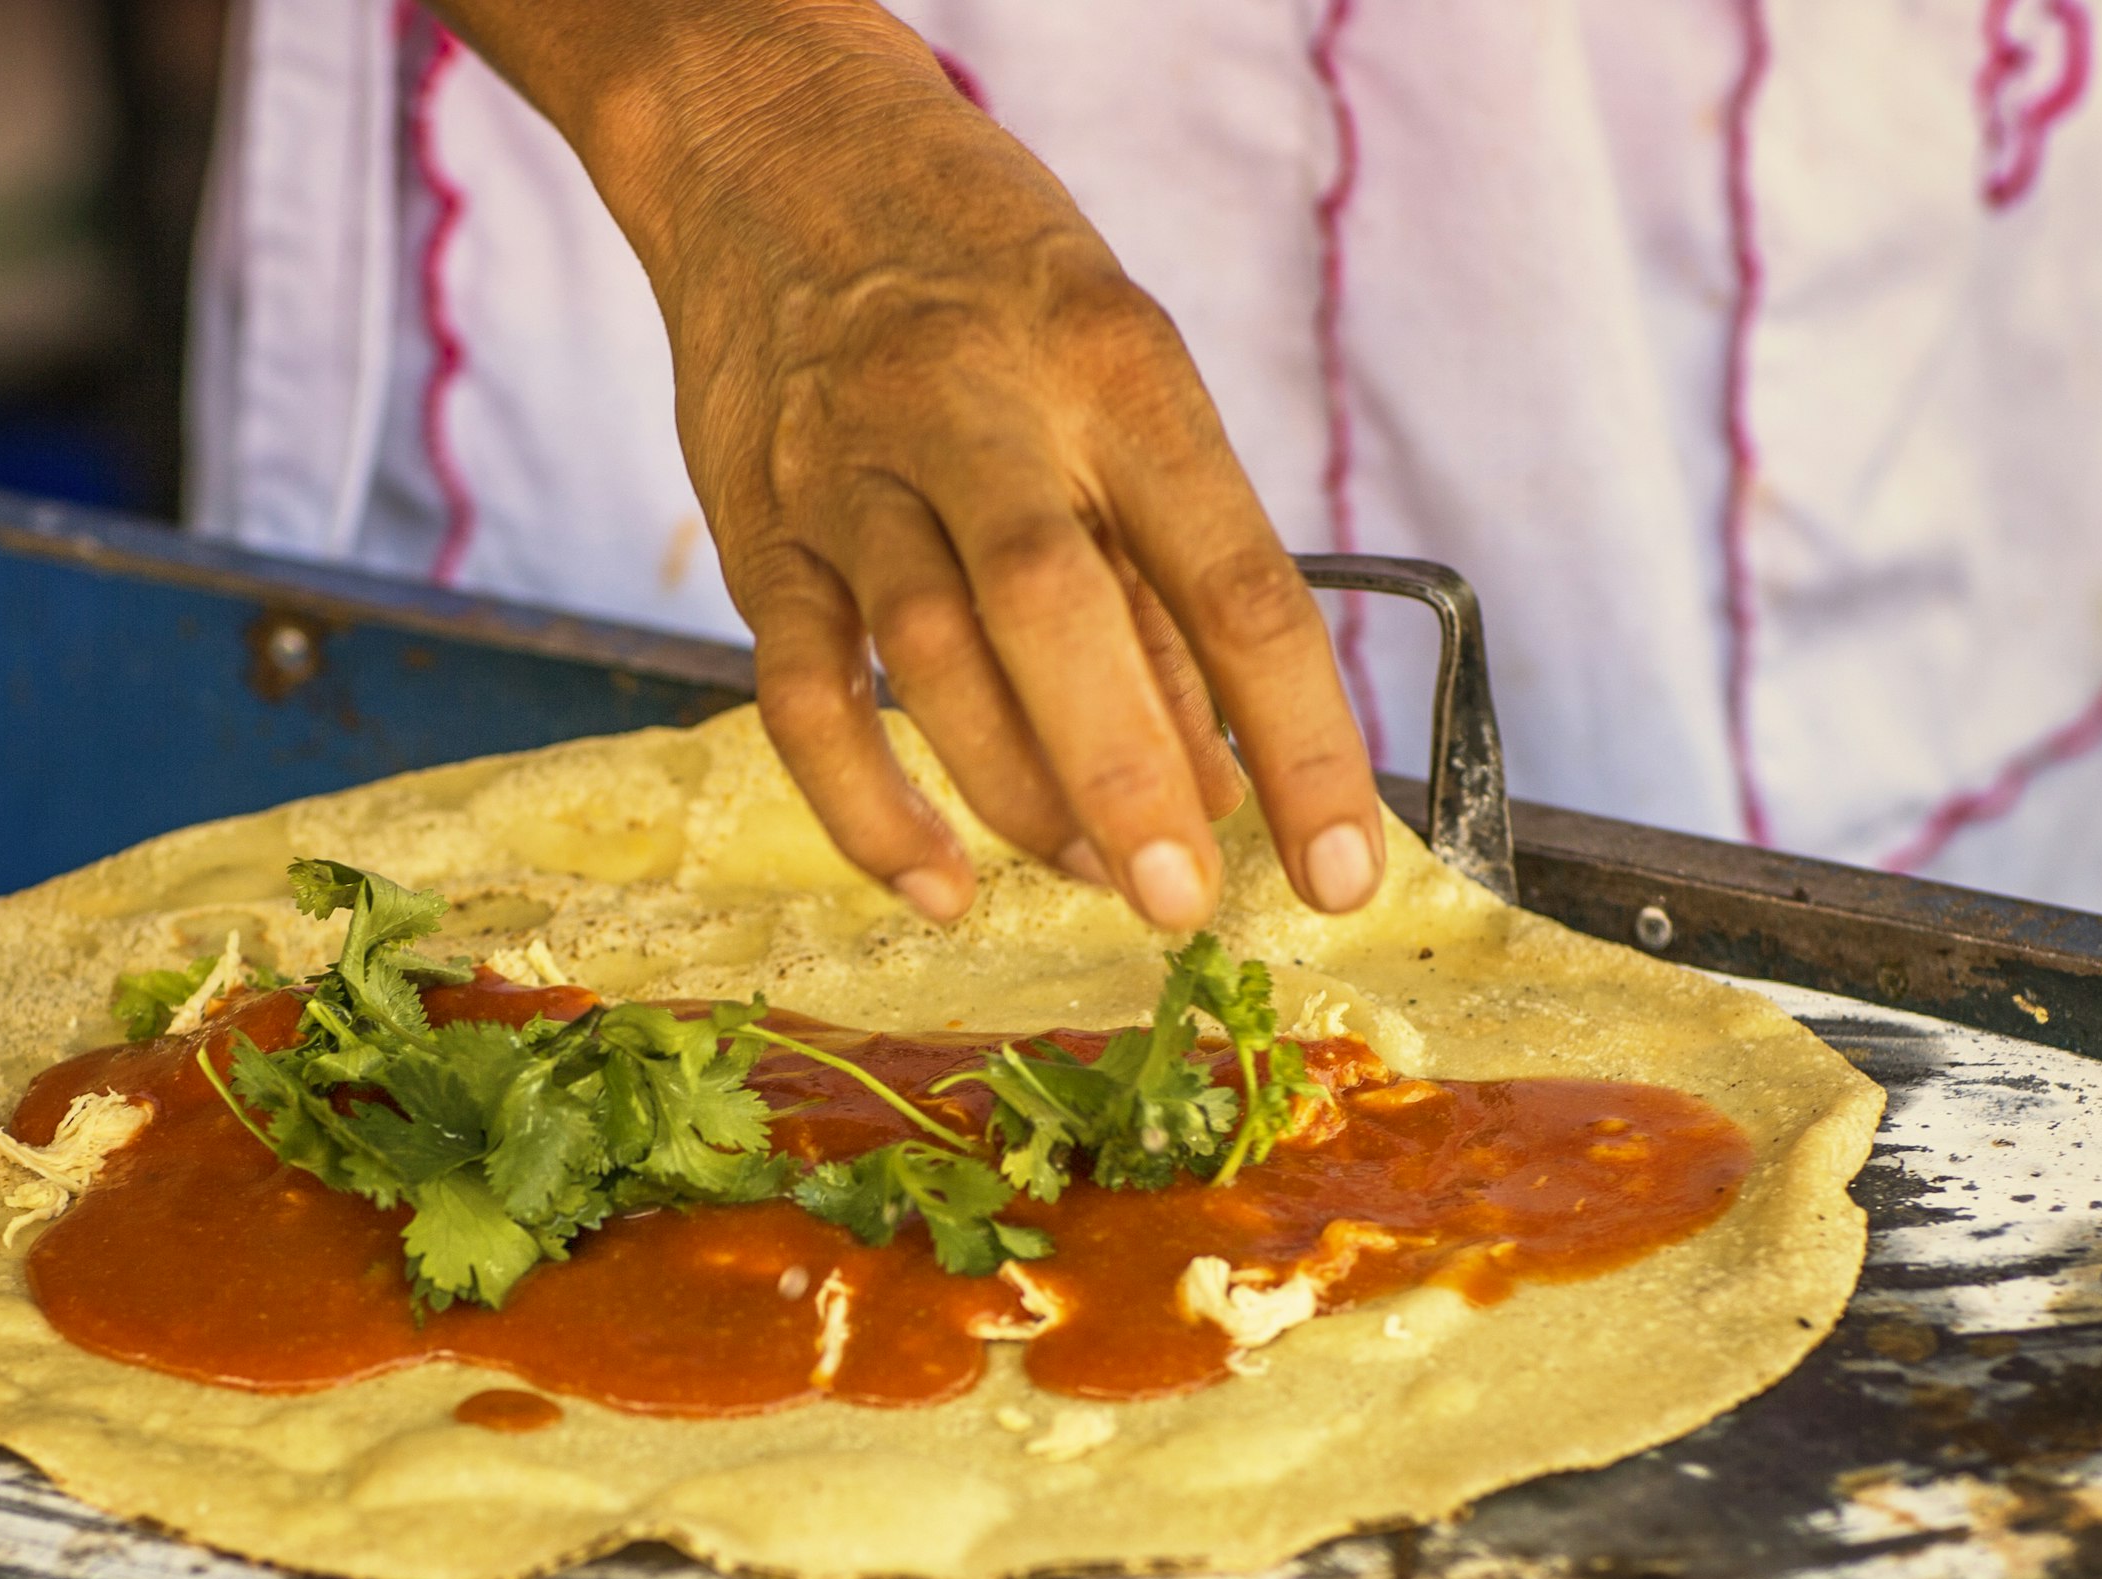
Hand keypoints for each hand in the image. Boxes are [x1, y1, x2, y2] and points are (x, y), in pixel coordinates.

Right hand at [441, 1, 1386, 933]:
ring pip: (929, 654)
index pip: (1235, 576)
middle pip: (1057, 611)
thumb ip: (1161, 570)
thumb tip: (1221, 782)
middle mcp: (978, 407)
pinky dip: (867, 806)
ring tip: (1088, 874)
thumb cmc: (988, 285)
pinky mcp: (760, 529)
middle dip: (1131, 778)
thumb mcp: (1115, 373)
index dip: (1300, 738)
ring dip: (1018, 794)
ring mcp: (852, 469)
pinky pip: (804, 692)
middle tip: (1181, 901)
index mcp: (1114, 364)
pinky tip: (935, 881)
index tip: (1341, 869)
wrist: (780, 154)